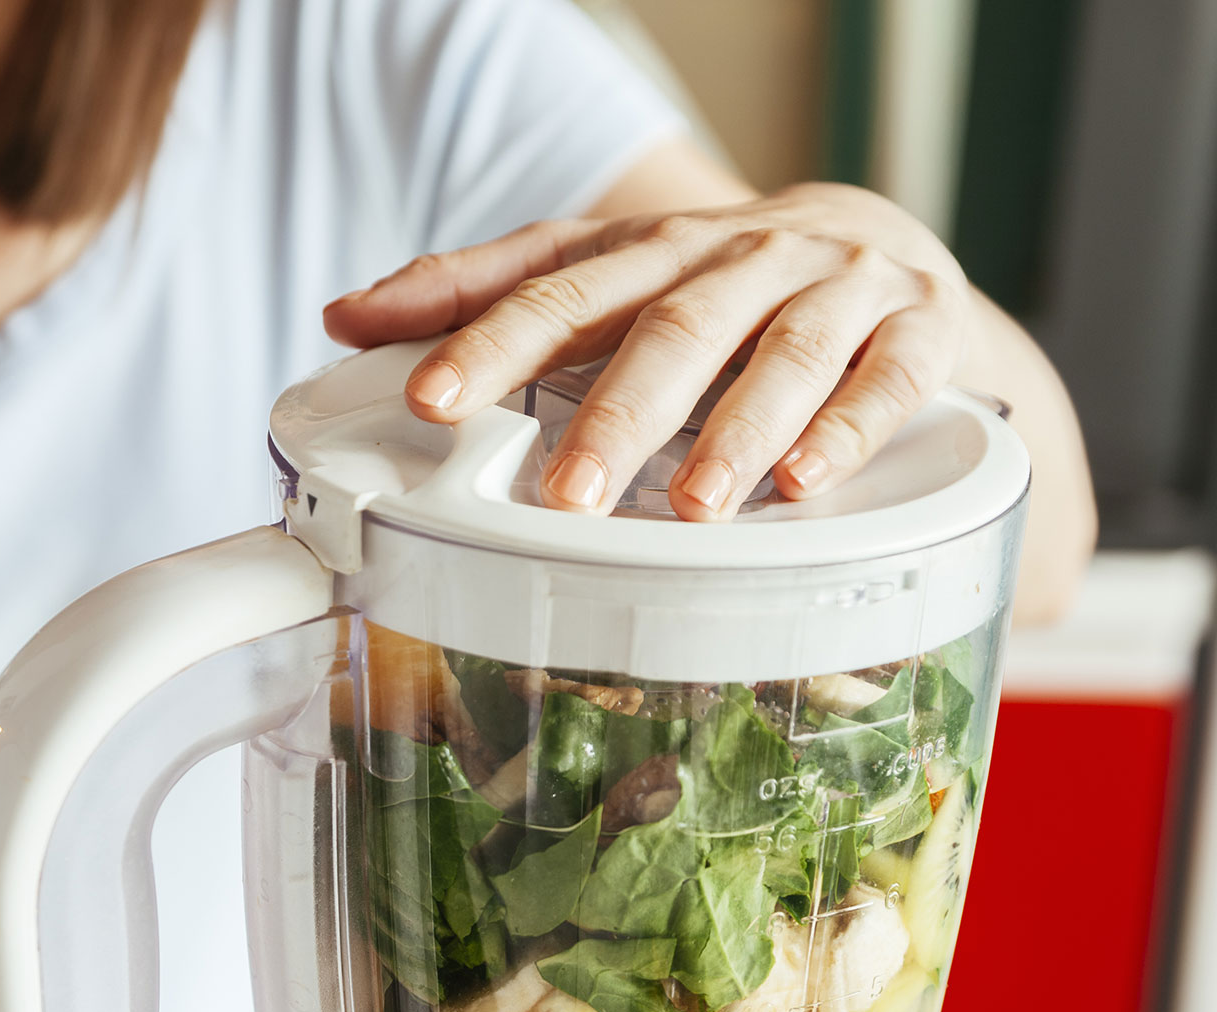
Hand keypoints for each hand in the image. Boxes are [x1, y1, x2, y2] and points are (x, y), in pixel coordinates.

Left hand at [323, 183, 969, 519]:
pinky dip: (847, 430)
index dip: (492, 339)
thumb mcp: (611, 276)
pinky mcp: (916, 327)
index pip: (560, 287)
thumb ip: (493, 296)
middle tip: (570, 493)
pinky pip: (888, 377)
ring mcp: (835, 287)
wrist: (886, 253)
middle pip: (672, 326)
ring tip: (696, 505)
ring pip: (783, 353)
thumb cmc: (726, 284)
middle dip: (620, 412)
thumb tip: (349, 316)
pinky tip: (806, 484)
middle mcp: (741, 258)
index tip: (430, 402)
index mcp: (654, 251)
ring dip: (736, 430)